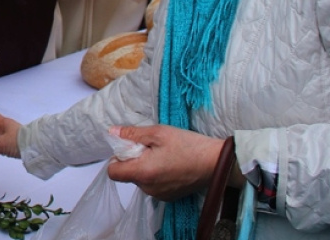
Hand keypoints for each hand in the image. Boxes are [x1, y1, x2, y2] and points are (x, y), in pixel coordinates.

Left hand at [105, 125, 227, 200]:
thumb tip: (113, 132)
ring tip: (163, 155)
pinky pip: (153, 186)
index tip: (129, 149)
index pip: (113, 173)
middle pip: (128, 175)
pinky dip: (156, 176)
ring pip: (141, 180)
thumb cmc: (188, 145)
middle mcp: (148, 188)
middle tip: (151, 148)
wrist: (216, 162)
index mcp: (143, 173)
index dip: (116, 159)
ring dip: (145, 168)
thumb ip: (133, 134)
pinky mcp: (169, 197)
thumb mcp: (159, 133)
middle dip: (134, 160)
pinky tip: (171, 164)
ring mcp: (158, 195)